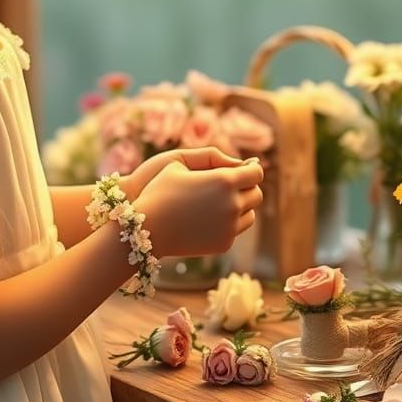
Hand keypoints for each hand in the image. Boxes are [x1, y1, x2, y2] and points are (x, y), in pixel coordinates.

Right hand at [136, 159, 262, 259]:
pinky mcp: (224, 243)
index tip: (241, 170)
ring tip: (218, 202)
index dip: (250, 169)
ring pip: (250, 214)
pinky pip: (235, 230)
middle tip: (228, 187)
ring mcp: (229, 227)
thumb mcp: (180, 162)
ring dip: (240, 207)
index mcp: (224, 181)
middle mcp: (232, 204)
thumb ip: (215, 158)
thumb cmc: (159, 190)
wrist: (145, 228)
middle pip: (256, 195)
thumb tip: (247, 164)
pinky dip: (227, 223)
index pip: (255, 173)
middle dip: (246, 189)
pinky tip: (207, 218)